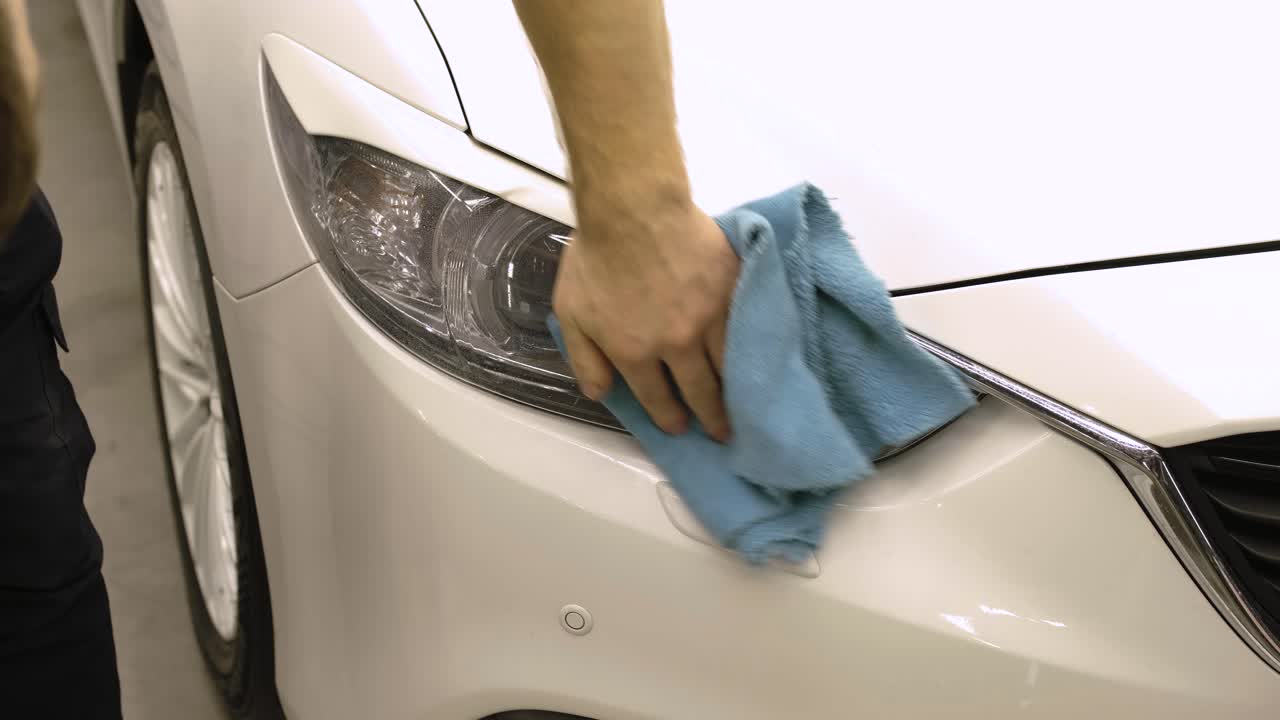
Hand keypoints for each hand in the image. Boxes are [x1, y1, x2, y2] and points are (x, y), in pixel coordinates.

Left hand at [554, 201, 737, 441]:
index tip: (678, 426)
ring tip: (744, 405)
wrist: (634, 207)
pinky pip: (744, 329)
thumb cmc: (595, 256)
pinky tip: (753, 359)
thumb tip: (601, 394)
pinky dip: (749, 349)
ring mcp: (709, 317)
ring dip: (735, 391)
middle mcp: (676, 344)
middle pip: (700, 391)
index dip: (669, 417)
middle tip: (722, 432)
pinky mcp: (732, 290)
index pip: (657, 398)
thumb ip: (585, 358)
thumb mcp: (571, 312)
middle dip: (711, 418)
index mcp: (635, 353)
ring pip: (728, 366)